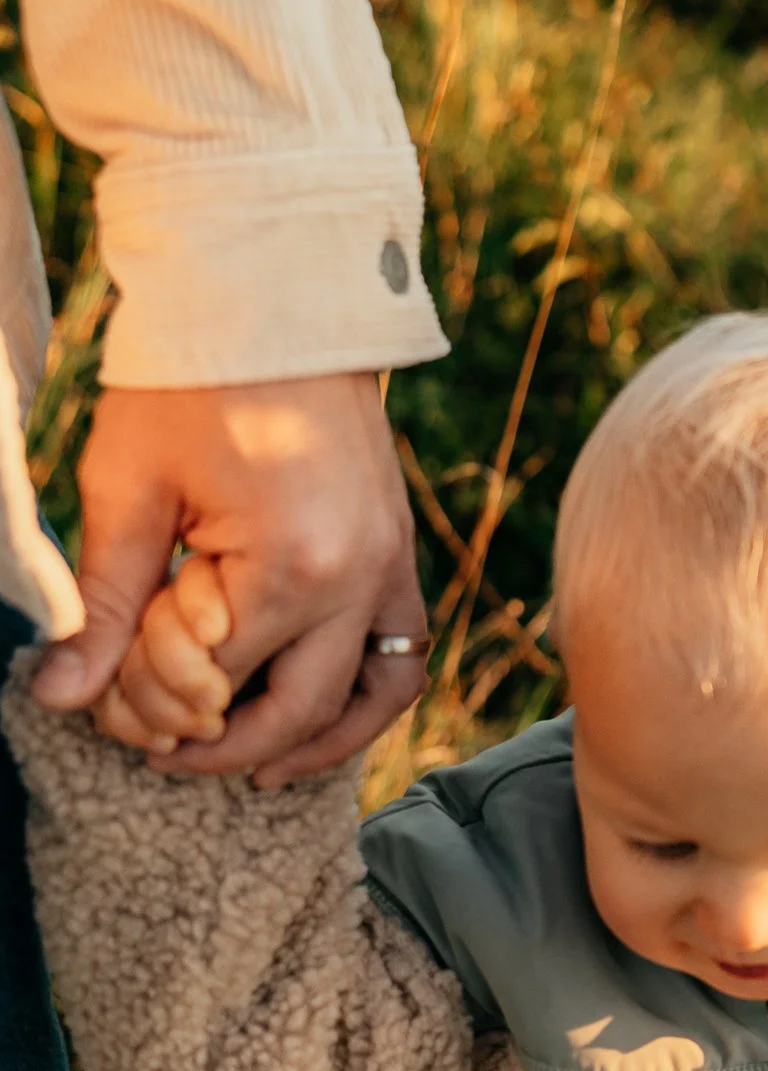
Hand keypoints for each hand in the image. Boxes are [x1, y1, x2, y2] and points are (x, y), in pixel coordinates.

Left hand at [32, 374, 427, 786]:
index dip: (147, 706)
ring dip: (316, 742)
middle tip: (157, 752)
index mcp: (290, 565)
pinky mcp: (399, 549)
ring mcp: (392, 564)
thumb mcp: (129, 491)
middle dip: (221, 745)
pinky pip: (404, 648)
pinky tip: (314, 710)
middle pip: (298, 710)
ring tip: (251, 768)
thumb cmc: (190, 386)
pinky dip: (366, 694)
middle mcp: (360, 577)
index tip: (97, 703)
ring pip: (375, 694)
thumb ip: (106, 604)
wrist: (274, 302)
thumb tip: (60, 696)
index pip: (215, 683)